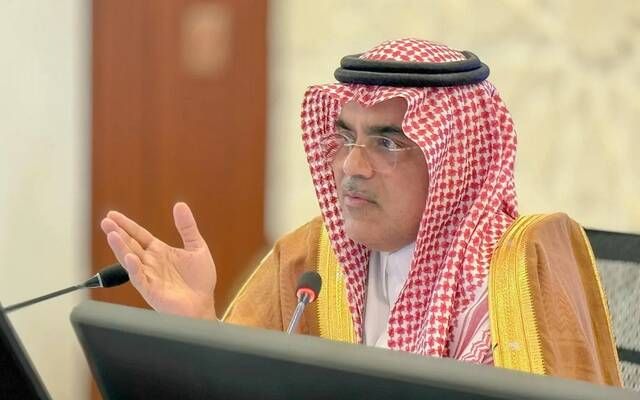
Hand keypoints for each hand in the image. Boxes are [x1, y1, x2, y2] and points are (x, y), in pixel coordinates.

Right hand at [100, 202, 216, 319]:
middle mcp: (151, 263)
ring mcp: (149, 276)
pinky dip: (134, 268)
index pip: (139, 235)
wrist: (204, 305)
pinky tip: (130, 257)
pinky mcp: (152, 291)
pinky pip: (140, 278)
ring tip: (111, 234)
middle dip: (117, 233)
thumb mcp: (196, 247)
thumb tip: (180, 205)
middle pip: (130, 245)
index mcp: (159, 252)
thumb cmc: (200, 280)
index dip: (127, 225)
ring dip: (120, 248)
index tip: (112, 215)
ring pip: (130, 260)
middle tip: (106, 222)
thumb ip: (187, 227)